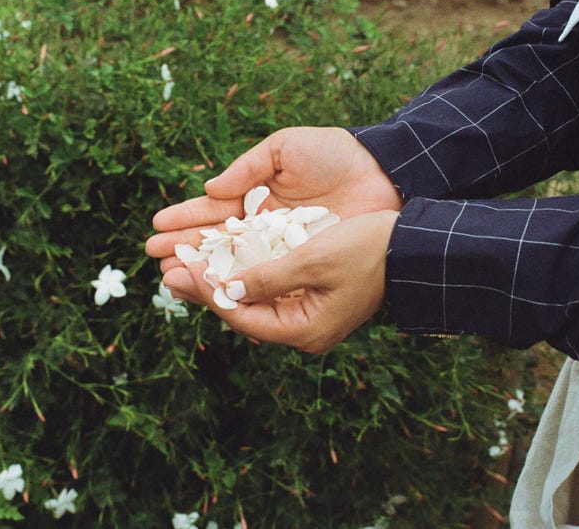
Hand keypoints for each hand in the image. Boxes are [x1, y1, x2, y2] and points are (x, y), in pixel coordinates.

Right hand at [145, 127, 401, 272]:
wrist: (382, 172)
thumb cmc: (335, 155)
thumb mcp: (286, 149)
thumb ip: (248, 167)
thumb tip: (210, 191)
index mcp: (258, 197)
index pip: (214, 212)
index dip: (186, 220)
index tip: (156, 228)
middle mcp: (266, 227)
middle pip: (218, 242)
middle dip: (185, 249)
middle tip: (154, 259)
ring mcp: (284, 249)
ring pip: (236, 265)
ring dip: (204, 271)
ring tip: (172, 277)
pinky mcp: (304, 266)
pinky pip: (268, 279)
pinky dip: (242, 286)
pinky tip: (217, 292)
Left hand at [165, 210, 399, 352]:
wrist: (411, 247)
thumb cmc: (368, 250)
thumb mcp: (314, 259)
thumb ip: (269, 276)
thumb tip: (228, 288)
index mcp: (305, 330)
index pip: (243, 315)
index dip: (209, 292)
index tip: (181, 269)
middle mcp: (303, 330)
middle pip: (242, 312)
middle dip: (205, 290)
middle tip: (167, 270)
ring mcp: (307, 315)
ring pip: (252, 299)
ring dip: (220, 280)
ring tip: (183, 264)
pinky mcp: (311, 298)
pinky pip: (268, 290)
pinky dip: (243, 274)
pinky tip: (221, 259)